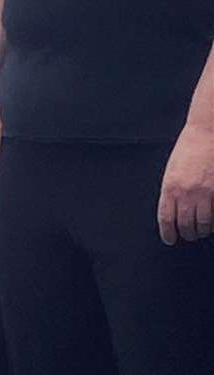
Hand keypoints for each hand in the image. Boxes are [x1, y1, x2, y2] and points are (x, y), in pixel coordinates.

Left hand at [157, 123, 213, 245]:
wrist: (206, 134)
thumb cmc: (187, 151)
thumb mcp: (171, 171)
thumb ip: (171, 191)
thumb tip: (171, 211)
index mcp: (169, 187)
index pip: (166, 218)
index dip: (168, 233)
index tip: (169, 240)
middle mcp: (186, 193)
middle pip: (185, 224)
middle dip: (186, 233)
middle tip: (188, 236)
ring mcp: (205, 193)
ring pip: (203, 223)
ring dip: (202, 230)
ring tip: (201, 231)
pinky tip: (212, 224)